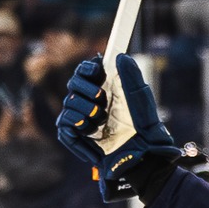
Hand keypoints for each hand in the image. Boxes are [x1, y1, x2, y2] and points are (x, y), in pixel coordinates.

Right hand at [57, 55, 180, 198]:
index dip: (87, 69)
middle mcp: (90, 100)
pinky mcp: (77, 136)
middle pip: (73, 84)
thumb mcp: (139, 96)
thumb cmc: (143, 124)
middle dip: (86, 91)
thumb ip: (130, 75)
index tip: (96, 71)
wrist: (141, 151)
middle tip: (101, 102)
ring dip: (85, 113)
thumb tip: (120, 56)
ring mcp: (83, 118)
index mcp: (104, 87)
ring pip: (68, 105)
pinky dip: (76, 131)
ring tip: (100, 123)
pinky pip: (64, 129)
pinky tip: (91, 133)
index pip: (85, 71)